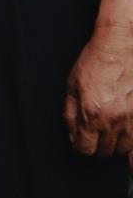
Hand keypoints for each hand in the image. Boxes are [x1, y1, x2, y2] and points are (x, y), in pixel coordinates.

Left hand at [65, 23, 132, 156]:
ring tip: (112, 124)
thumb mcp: (72, 87)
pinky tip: (125, 124)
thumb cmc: (96, 63)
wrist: (121, 46)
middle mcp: (115, 120)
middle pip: (106, 151)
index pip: (85, 148)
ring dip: (117, 141)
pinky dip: (131, 136)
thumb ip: (70, 115)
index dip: (81, 144)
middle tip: (97, 129)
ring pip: (125, 148)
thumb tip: (73, 136)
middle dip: (99, 143)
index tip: (83, 138)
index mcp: (92, 114)